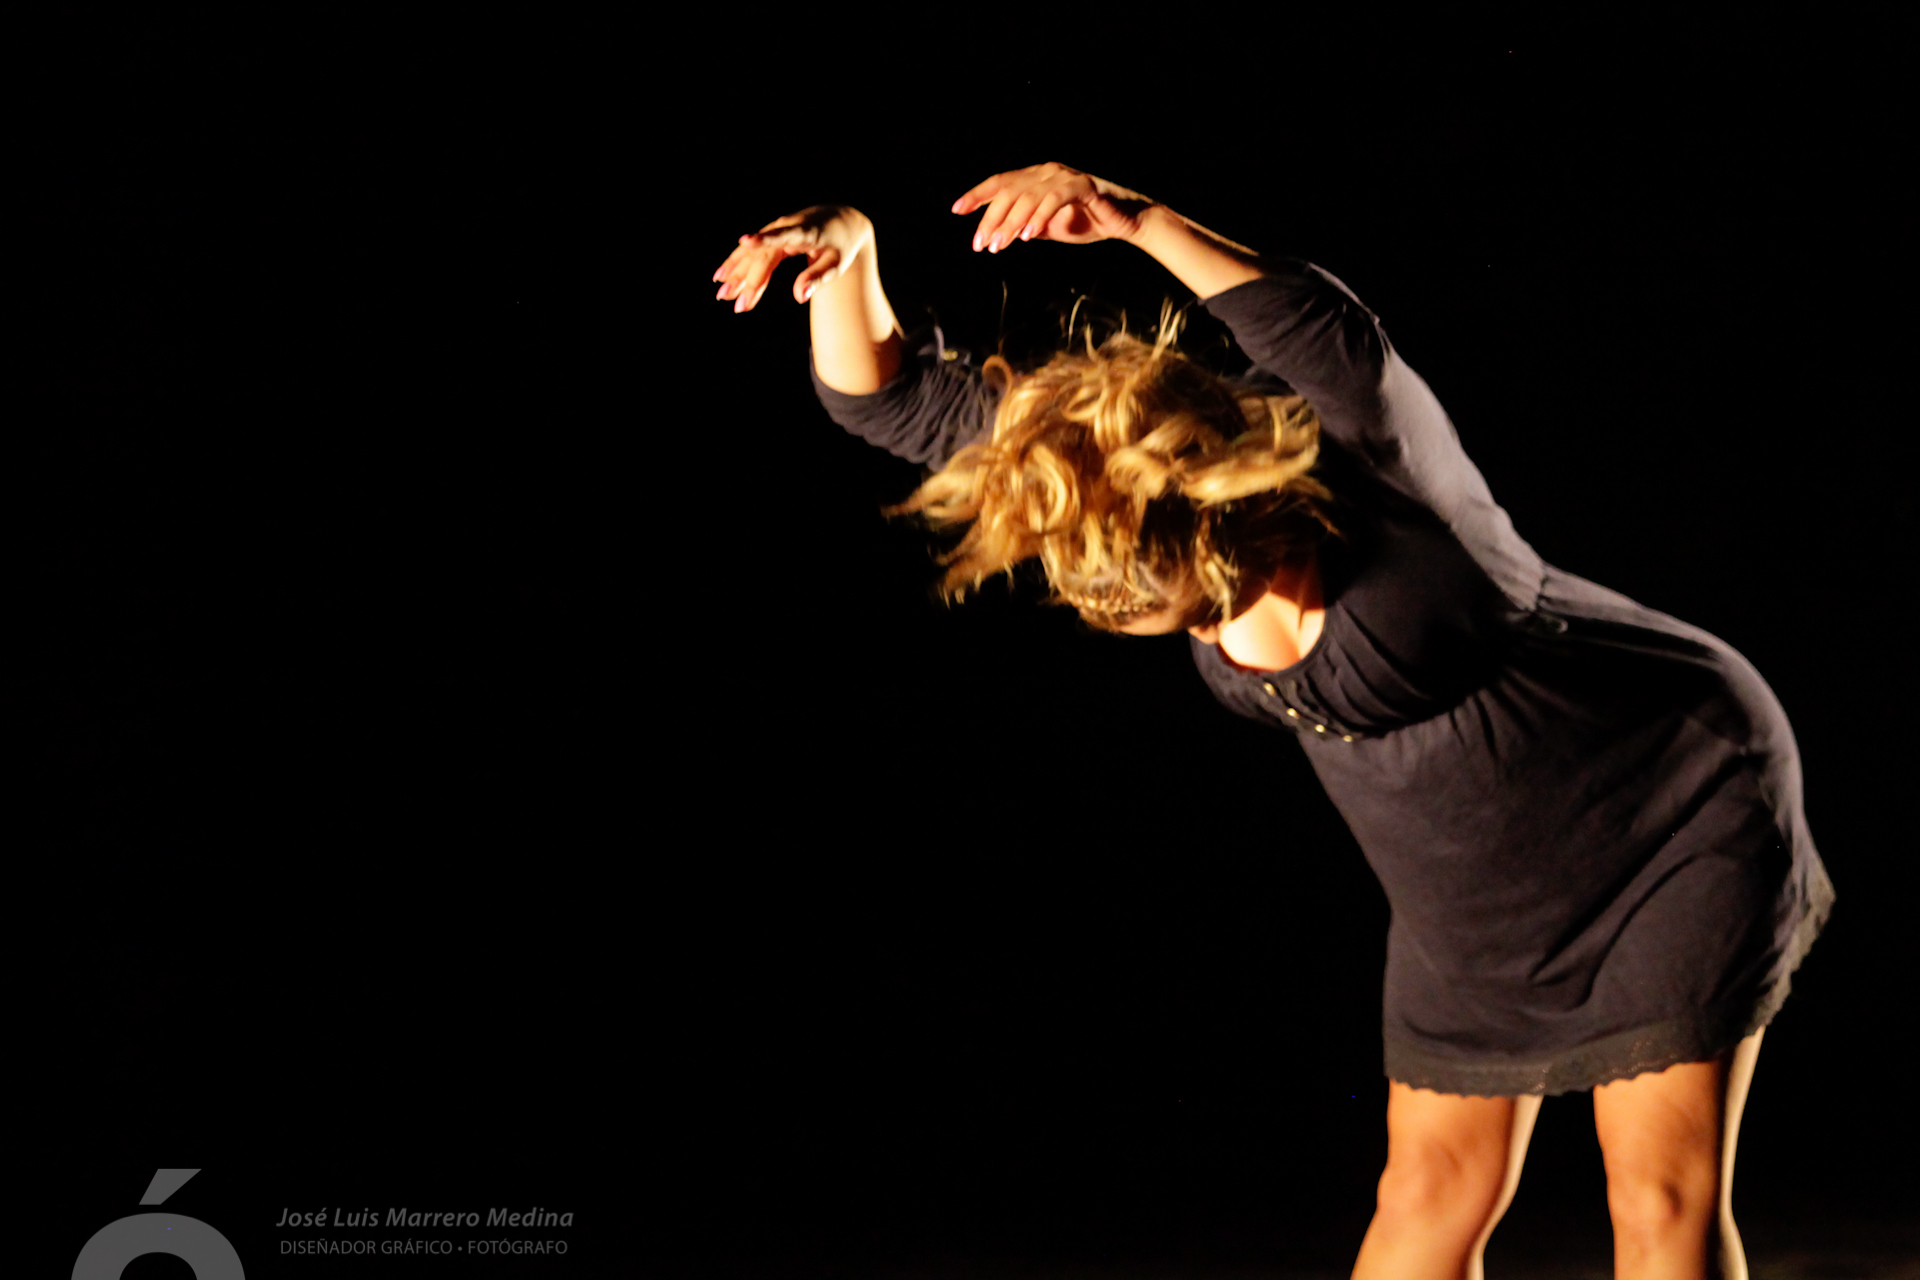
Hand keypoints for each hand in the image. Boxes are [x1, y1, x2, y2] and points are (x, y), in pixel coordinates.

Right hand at [712, 205, 872, 312]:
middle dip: (748, 280)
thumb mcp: (836, 263)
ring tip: (722, 294)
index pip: (783, 236)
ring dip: (736, 274)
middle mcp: (786, 227)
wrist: (839, 222)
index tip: (745, 241)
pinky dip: (738, 265)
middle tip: (736, 305)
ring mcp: (775, 230)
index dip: (763, 239)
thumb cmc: (840, 246)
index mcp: (806, 232)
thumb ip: (818, 278)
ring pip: (753, 253)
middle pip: (763, 256)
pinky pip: (752, 253)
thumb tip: (799, 297)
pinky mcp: (770, 235)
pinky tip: (722, 277)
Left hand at [951, 162, 1151, 253]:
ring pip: (1027, 196)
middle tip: (980, 245)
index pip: (1000, 183)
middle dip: (990, 219)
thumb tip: (998, 234)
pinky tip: (1026, 236)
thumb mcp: (1047, 227)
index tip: (957, 210)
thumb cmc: (1087, 222)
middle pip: (1008, 191)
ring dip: (1010, 223)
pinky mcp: (1083, 186)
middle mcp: (1047, 171)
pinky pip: (1054, 199)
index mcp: (1036, 178)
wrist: (1125, 222)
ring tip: (998, 246)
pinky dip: (1038, 217)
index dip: (977, 195)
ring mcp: (1065, 176)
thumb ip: (1024, 226)